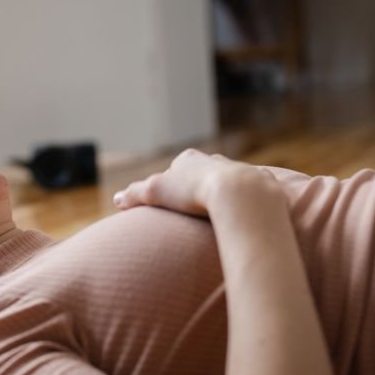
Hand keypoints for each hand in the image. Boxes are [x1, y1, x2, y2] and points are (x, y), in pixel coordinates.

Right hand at [112, 149, 264, 217]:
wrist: (237, 193)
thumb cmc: (192, 192)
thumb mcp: (156, 193)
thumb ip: (135, 195)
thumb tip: (115, 199)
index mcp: (190, 159)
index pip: (178, 169)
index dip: (173, 184)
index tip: (172, 199)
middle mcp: (215, 160)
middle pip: (204, 173)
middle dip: (200, 187)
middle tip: (195, 207)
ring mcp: (238, 171)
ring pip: (229, 182)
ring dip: (225, 195)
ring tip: (221, 213)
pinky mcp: (259, 185)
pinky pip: (251, 193)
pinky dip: (246, 203)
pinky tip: (245, 215)